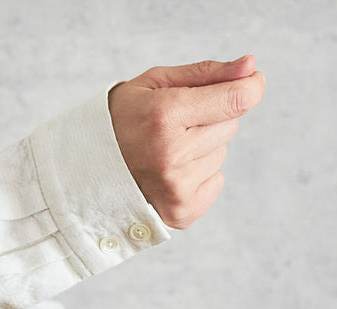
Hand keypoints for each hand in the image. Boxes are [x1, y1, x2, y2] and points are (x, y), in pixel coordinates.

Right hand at [108, 55, 265, 228]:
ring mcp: (177, 188)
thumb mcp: (155, 84)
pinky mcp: (181, 212)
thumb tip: (251, 67)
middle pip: (231, 124)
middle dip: (212, 117)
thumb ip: (207, 74)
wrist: (85, 171)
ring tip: (166, 150)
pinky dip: (200, 175)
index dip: (251, 86)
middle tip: (174, 124)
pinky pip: (216, 181)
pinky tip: (170, 172)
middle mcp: (172, 155)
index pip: (236, 100)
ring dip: (203, 148)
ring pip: (221, 153)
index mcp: (165, 116)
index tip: (250, 80)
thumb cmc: (121, 121)